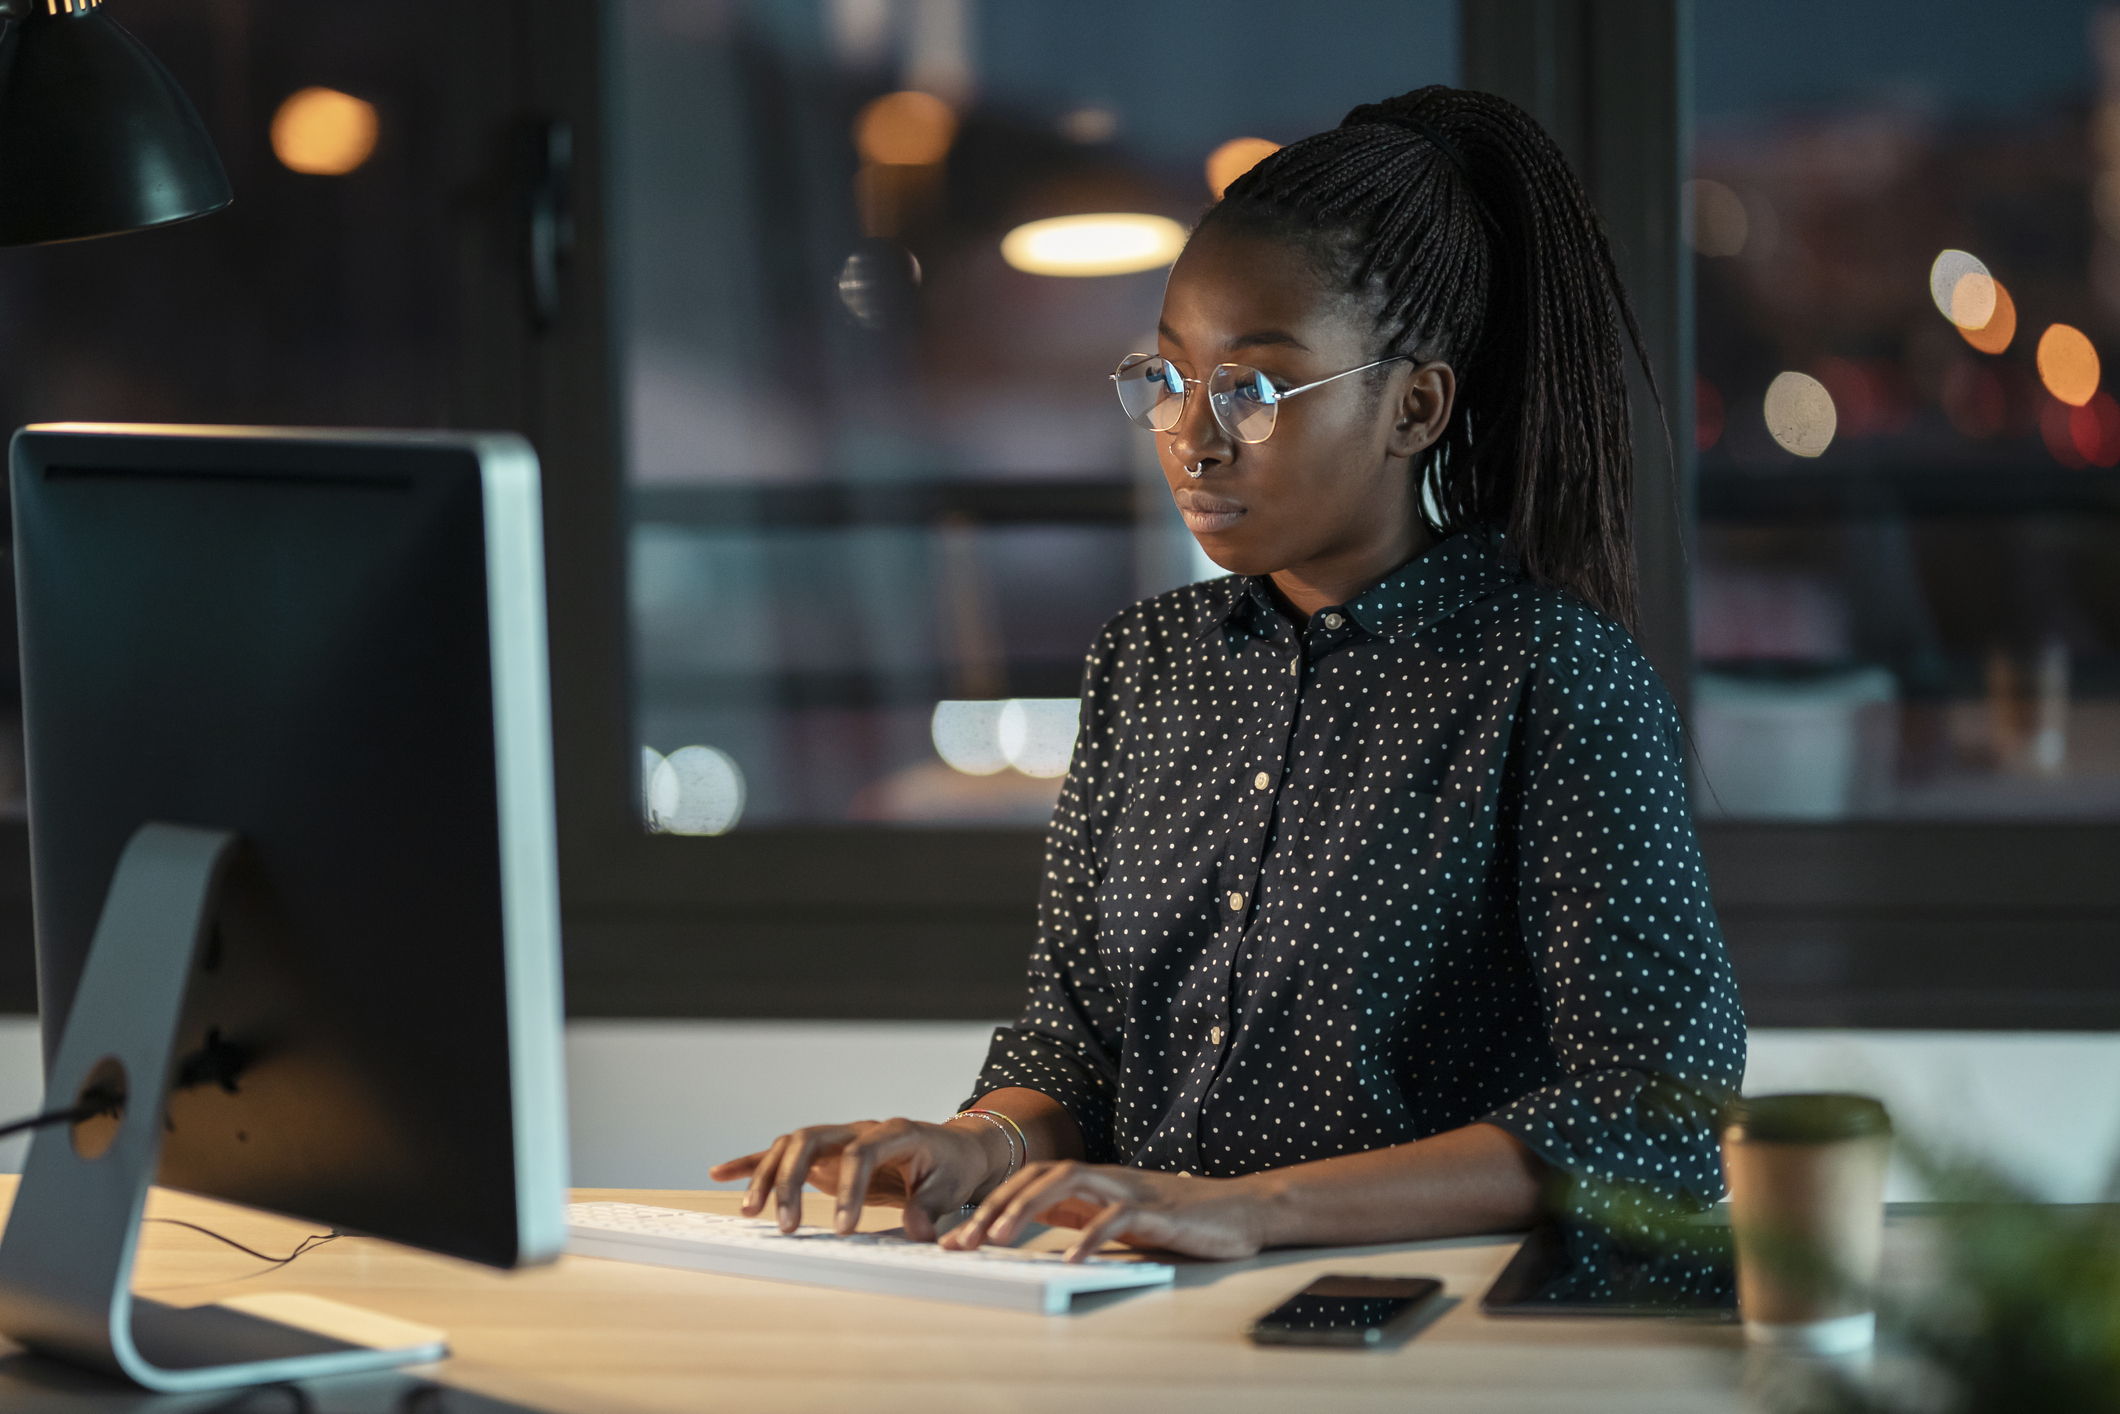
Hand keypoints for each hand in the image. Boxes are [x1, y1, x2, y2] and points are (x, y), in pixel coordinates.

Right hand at [707, 1117, 1004, 1239]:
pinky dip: (751, 1162)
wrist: (954, 1149)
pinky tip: (719, 1174)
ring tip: (751, 1213)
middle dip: (792, 1180)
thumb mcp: (951, 1188)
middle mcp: (859, 1127)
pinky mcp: (823, 1152)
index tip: (844, 1228)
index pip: (861, 1152)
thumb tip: (916, 1231)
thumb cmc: (953, 1167)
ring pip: (790, 1145)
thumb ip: (930, 1208)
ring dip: (767, 1175)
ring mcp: (838, 1136)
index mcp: (895, 1131)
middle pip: (811, 1140)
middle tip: (787, 1226)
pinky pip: (781, 1153)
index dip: (849, 1189)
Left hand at [940, 1161, 1269, 1263]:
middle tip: (963, 1240)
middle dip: (996, 1207)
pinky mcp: (1156, 1210)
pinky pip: (1116, 1218)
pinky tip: (1071, 1257)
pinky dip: (1090, 1235)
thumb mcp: (1117, 1215)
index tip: (958, 1236)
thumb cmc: (1179, 1218)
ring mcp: (1130, 1190)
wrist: (1240, 1209)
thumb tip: (1030, 1221)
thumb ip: (1079, 1213)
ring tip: (1000, 1238)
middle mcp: (1106, 1179)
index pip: (1030, 1181)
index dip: (991, 1203)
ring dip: (1028, 1208)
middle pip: (1039, 1177)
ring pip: (1068, 1182)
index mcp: (1093, 1182)